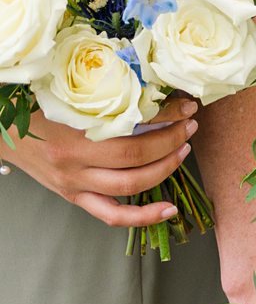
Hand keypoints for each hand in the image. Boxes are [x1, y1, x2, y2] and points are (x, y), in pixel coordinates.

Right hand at [0, 98, 197, 226]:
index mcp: (70, 128)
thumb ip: (102, 94)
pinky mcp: (74, 197)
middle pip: (135, 156)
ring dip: (166, 168)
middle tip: (189, 126)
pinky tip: (169, 209)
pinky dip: (143, 217)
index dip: (165, 115)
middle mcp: (72, 159)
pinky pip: (112, 215)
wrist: (0, 132)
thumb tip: (151, 85)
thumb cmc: (35, 108)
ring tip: (182, 149)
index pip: (130, 124)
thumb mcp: (65, 96)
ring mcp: (74, 182)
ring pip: (131, 185)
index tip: (186, 106)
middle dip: (171, 140)